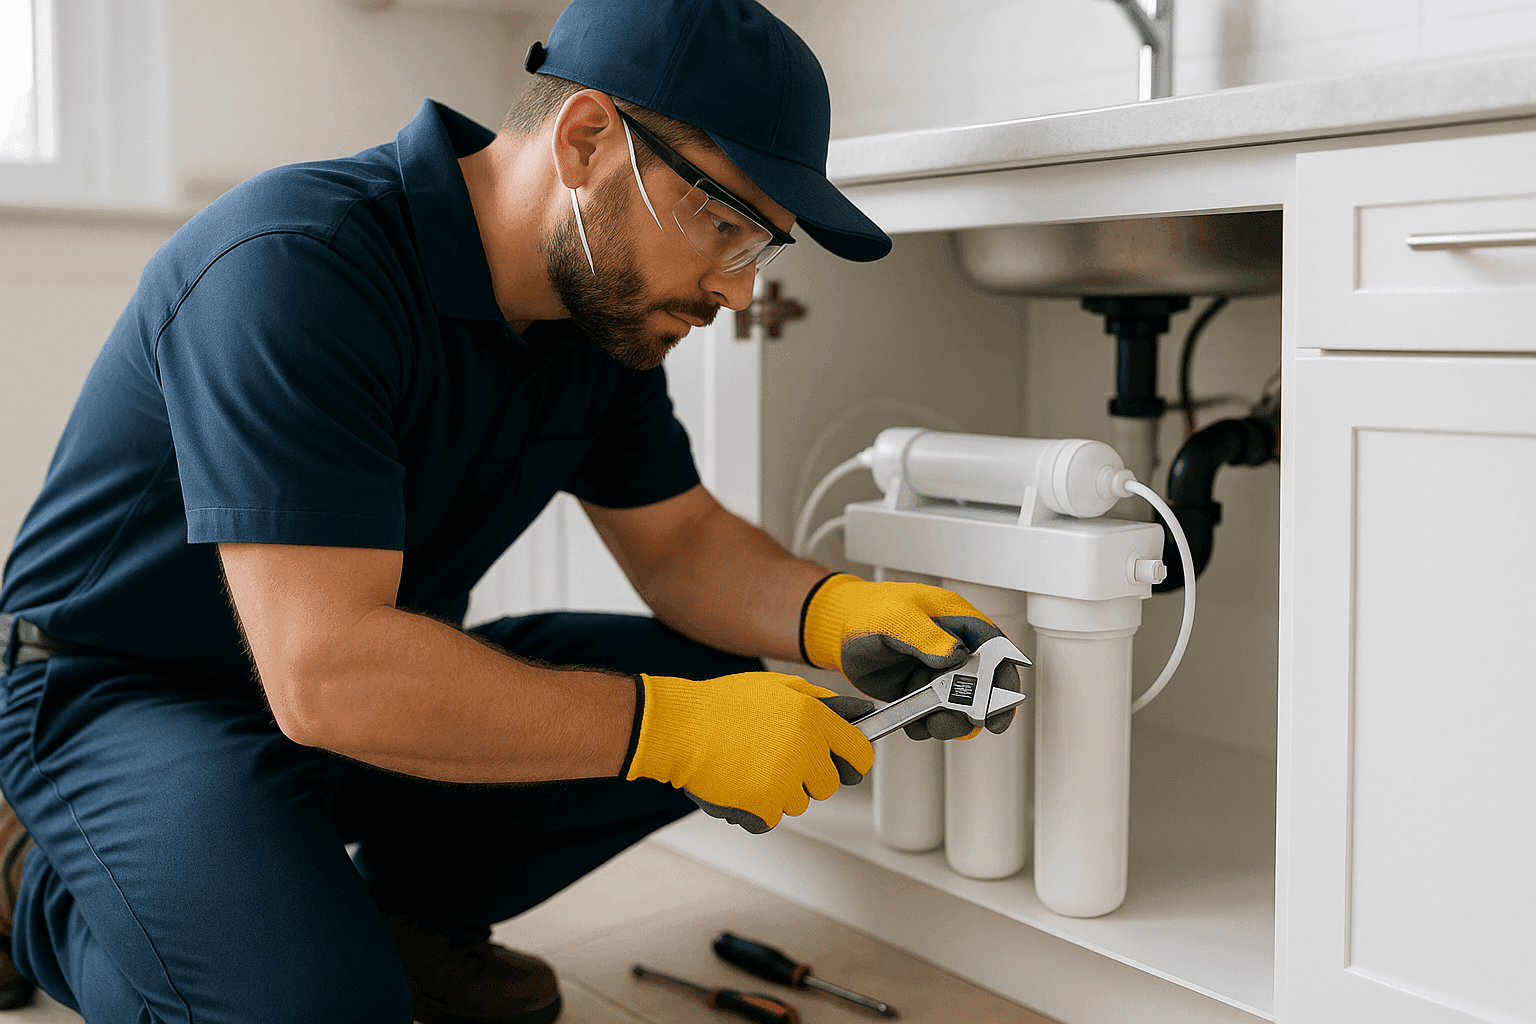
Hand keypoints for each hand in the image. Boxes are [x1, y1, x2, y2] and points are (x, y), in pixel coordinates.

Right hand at [624, 671, 873, 833]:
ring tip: (749, 765)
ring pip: (797, 803)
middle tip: (777, 758)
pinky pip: (770, 818)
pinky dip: (755, 808)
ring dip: (779, 791)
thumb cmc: (724, 705)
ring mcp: (785, 783)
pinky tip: (738, 782)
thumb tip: (858, 711)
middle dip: (809, 777)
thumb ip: (822, 701)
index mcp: (815, 720)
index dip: (853, 761)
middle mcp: (805, 753)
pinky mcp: (762, 808)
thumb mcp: (779, 686)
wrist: (681, 727)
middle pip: (828, 786)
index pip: (859, 755)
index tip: (846, 764)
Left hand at [799, 574, 1022, 739]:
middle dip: (978, 708)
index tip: (1006, 704)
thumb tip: (957, 654)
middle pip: (982, 684)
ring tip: (933, 724)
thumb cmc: (868, 611)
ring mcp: (935, 673)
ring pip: (959, 706)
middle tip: (966, 722)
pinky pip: (932, 715)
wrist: (837, 631)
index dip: (1006, 677)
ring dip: (951, 720)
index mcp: (956, 621)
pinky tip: (913, 724)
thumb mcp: (897, 618)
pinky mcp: (918, 692)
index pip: (995, 649)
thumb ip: (926, 636)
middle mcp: (951, 649)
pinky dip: (926, 725)